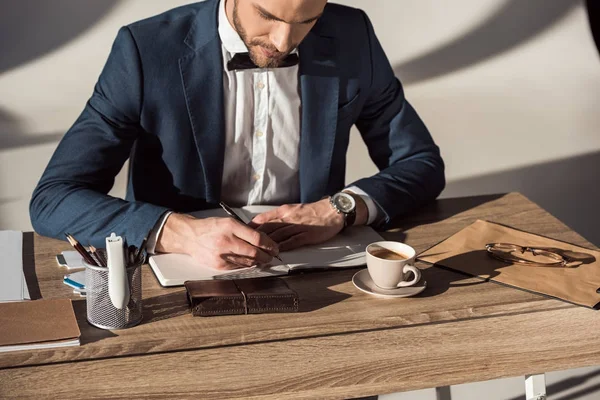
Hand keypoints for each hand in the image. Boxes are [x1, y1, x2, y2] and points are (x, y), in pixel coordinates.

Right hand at [155, 213, 278, 269]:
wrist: (190, 237)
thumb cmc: (210, 228)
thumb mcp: (228, 221)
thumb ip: (245, 230)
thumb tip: (263, 239)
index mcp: (230, 227)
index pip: (257, 238)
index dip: (269, 244)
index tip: (274, 247)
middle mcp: (226, 241)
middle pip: (254, 252)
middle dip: (267, 256)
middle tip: (272, 255)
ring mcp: (222, 255)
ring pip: (248, 262)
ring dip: (259, 261)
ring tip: (263, 259)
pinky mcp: (219, 265)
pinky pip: (239, 267)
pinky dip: (247, 265)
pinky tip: (250, 262)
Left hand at [251, 198, 344, 251]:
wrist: (332, 210)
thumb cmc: (313, 210)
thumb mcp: (293, 209)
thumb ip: (279, 216)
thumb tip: (265, 222)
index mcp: (284, 210)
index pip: (263, 218)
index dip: (252, 227)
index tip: (243, 233)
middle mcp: (288, 218)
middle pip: (268, 228)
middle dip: (256, 238)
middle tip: (246, 245)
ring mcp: (297, 227)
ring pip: (278, 236)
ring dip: (267, 245)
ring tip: (258, 252)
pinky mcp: (306, 235)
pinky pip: (292, 242)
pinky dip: (282, 248)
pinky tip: (276, 253)